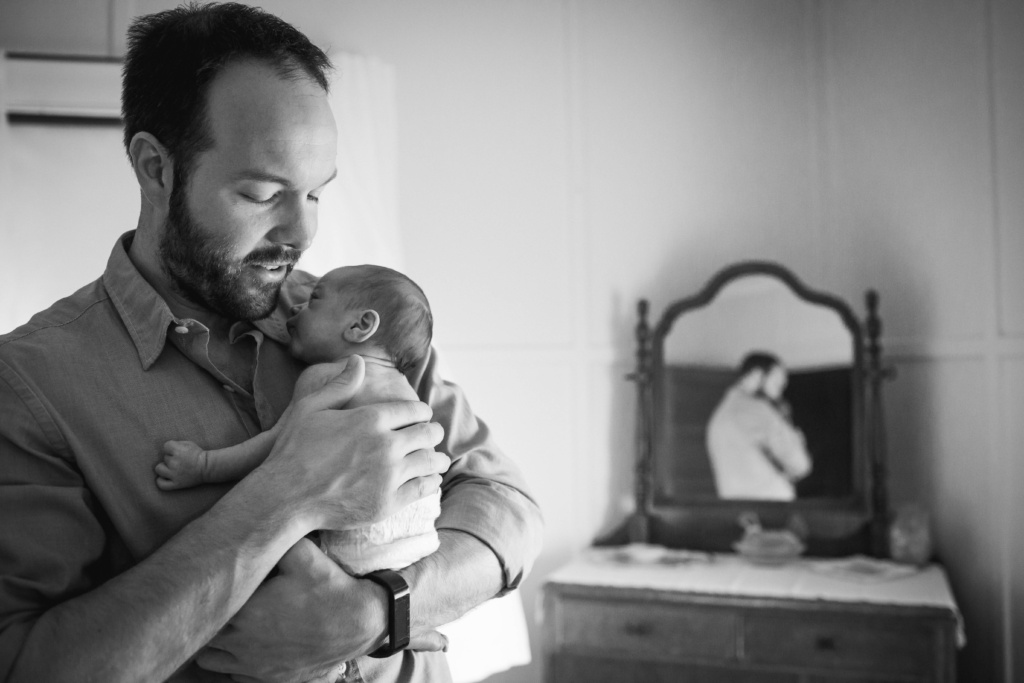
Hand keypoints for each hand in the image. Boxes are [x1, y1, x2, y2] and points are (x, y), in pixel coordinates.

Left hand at [195, 538, 383, 682]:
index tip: (215, 581)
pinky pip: (232, 677)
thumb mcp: (304, 554)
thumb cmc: (330, 588)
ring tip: (229, 623)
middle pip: (204, 633)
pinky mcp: (268, 679)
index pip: (207, 606)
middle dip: (210, 616)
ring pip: (210, 659)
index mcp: (245, 612)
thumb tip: (255, 522)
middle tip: (222, 598)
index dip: (208, 593)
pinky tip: (246, 645)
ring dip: (215, 643)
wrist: (359, 624)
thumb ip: (274, 540)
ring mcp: (254, 666)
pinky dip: (233, 663)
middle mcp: (242, 643)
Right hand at [253, 355, 449, 531]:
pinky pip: (422, 489)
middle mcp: (386, 444)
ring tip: (439, 460)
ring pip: (429, 462)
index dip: (422, 412)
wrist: (285, 497)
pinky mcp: (388, 502)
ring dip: (437, 459)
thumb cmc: (294, 450)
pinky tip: (431, 481)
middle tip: (434, 434)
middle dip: (433, 432)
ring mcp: (389, 475)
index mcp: (370, 419)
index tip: (424, 415)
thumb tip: (359, 360)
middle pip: (427, 434)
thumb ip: (340, 384)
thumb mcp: (310, 408)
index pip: (413, 410)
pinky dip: (431, 483)